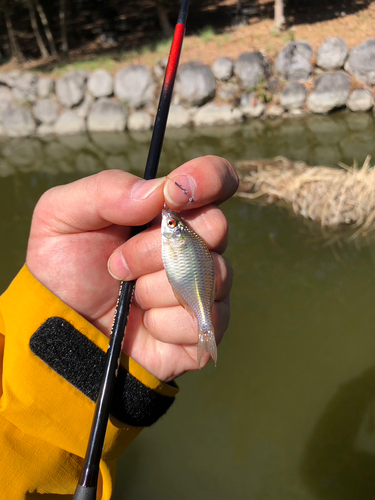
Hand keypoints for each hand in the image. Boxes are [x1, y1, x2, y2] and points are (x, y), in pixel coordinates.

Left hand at [26, 156, 238, 381]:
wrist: (62, 320)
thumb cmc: (65, 262)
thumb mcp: (62, 214)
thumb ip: (105, 190)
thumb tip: (157, 192)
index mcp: (169, 209)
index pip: (218, 178)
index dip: (208, 178)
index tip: (172, 196)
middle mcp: (196, 243)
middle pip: (215, 227)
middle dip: (154, 248)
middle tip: (116, 264)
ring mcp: (205, 286)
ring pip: (206, 276)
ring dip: (152, 288)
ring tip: (125, 294)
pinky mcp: (203, 327)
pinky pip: (201, 320)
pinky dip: (162, 323)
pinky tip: (143, 322)